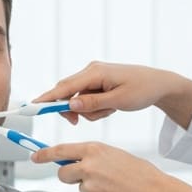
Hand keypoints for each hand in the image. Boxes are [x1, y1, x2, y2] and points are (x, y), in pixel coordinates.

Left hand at [31, 142, 191, 191]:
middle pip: (63, 173)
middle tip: (87, 177)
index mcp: (94, 150)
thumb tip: (75, 161)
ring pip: (79, 188)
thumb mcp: (114, 154)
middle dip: (70, 176)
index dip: (43, 154)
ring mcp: (90, 187)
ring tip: (112, 187)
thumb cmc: (139, 172)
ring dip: (90, 188)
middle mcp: (88, 167)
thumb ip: (93, 156)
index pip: (60, 150)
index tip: (33, 157)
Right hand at [34, 61, 191, 127]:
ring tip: (111, 110)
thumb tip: (70, 105)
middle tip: (84, 120)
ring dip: (90, 110)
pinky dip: (96, 107)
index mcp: (95, 72)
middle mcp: (91, 71)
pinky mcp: (98, 81)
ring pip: (79, 99)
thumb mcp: (119, 101)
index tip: (31, 107)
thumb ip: (93, 103)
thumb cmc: (142, 90)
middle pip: (68, 93)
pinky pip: (87, 98)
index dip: (47, 98)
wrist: (159, 84)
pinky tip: (111, 106)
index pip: (64, 87)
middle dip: (75, 109)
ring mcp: (94, 76)